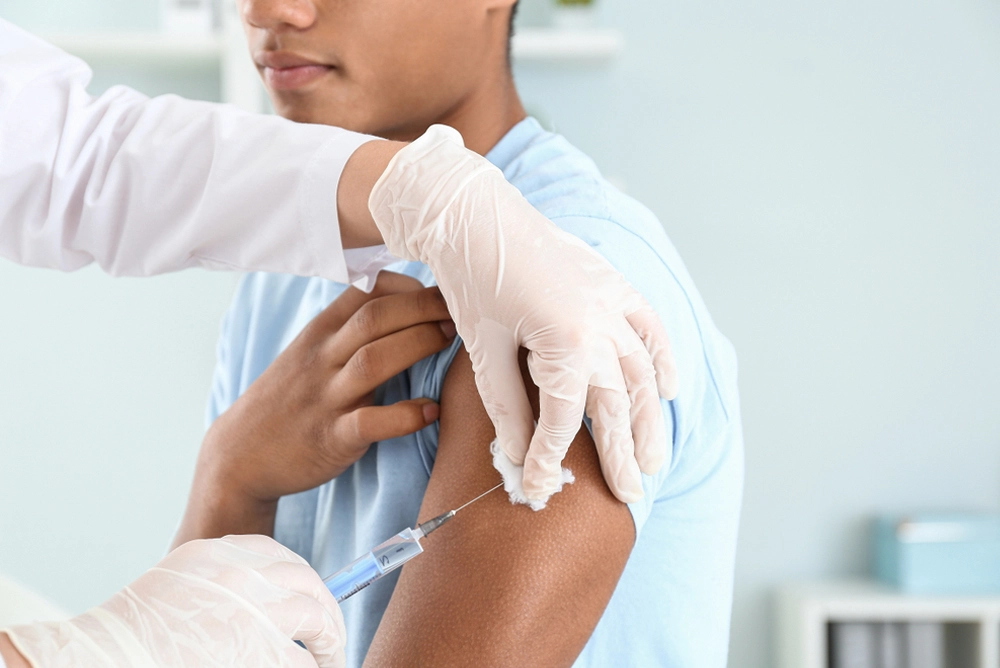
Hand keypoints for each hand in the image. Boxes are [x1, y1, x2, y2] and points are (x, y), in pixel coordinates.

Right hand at [2, 535, 345, 667]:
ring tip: (334, 657)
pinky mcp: (259, 650)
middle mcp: (240, 575)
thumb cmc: (130, 636)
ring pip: (315, 618)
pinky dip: (313, 667)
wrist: (103, 658)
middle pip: (306, 582)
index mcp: (215, 556)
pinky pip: (301, 659)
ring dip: (331, 640)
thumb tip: (256, 604)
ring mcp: (252, 610)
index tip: (310, 594)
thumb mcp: (175, 588)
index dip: (300, 577)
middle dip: (327, 607)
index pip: (276, 554)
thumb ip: (214, 587)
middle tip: (334, 633)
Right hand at [175, 272, 454, 543]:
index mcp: (319, 334)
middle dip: (422, 308)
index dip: (407, 286)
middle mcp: (321, 359)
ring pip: (372, 361)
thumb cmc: (290, 400)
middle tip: (460, 312)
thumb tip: (406, 306)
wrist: (240, 455)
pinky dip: (405, 415)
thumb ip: (349, 331)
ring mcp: (325, 398)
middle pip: (374, 319)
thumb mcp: (311, 354)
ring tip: (450, 342)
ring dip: (417, 346)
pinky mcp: (331, 438)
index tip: (439, 293)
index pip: (363, 291)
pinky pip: (370, 422)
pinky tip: (431, 411)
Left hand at [370, 126, 678, 504]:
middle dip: (620, 454)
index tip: (540, 490)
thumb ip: (508, 407)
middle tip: (629, 496)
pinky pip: (649, 326)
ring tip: (653, 460)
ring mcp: (612, 303)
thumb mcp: (485, 350)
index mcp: (565, 343)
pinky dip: (662, 357)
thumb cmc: (472, 280)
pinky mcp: (612, 284)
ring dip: (649, 419)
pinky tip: (668, 390)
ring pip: (641, 373)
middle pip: (615, 404)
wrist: (476, 215)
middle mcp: (600, 326)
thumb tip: (519, 456)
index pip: (564, 419)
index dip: (551, 459)